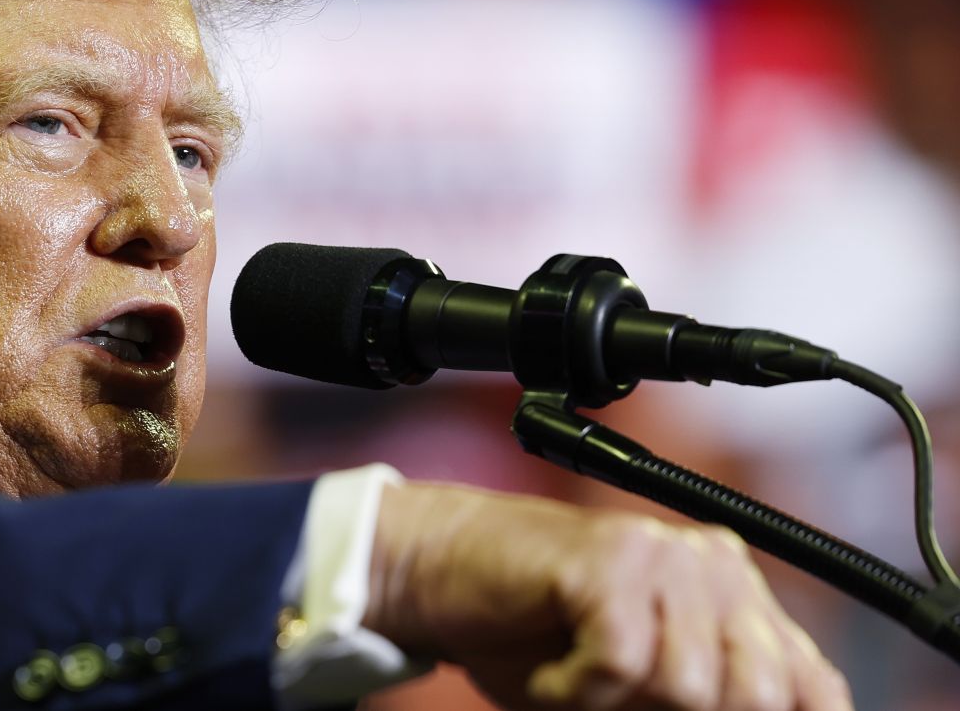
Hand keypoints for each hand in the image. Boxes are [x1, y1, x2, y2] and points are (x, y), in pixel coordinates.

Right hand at [364, 481, 851, 710]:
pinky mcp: (610, 558)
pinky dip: (576, 689)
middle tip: (616, 701)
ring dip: (618, 705)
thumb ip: (707, 704)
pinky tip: (550, 671)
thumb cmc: (534, 640)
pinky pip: (622, 661)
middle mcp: (717, 565)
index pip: (811, 689)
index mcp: (739, 598)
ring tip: (577, 676)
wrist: (440, 575)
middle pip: (759, 696)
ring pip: (690, 686)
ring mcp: (666, 554)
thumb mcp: (641, 689)